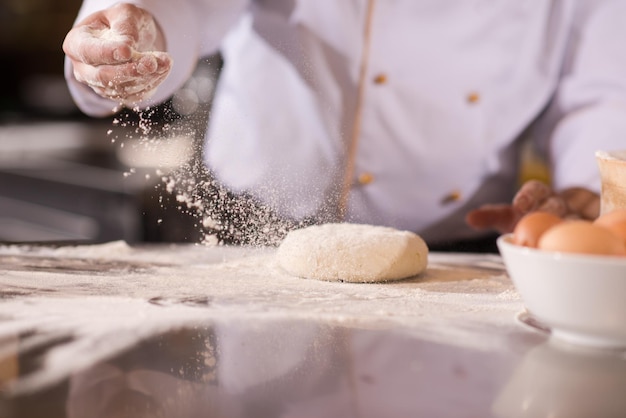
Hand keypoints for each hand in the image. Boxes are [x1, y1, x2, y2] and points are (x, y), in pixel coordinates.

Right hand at [63, 3, 171, 105]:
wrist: (134, 38)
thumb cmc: (123, 23)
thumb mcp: (124, 14)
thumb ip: (125, 27)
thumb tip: (128, 46)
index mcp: (77, 43)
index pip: (88, 52)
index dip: (108, 53)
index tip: (128, 50)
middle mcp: (84, 69)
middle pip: (103, 77)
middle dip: (130, 71)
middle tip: (151, 62)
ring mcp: (101, 86)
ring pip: (123, 88)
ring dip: (147, 77)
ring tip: (165, 61)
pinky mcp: (120, 95)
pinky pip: (136, 95)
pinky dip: (153, 83)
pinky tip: (163, 69)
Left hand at [465, 179, 599, 233]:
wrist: (554, 223)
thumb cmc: (526, 217)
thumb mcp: (507, 216)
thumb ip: (489, 216)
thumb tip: (469, 218)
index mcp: (538, 194)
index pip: (534, 189)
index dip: (527, 196)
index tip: (519, 205)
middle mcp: (558, 203)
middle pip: (555, 203)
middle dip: (548, 209)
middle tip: (541, 218)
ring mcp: (575, 217)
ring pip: (575, 219)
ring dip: (568, 228)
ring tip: (558, 238)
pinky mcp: (585, 232)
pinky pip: (587, 236)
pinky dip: (582, 242)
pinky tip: (575, 252)